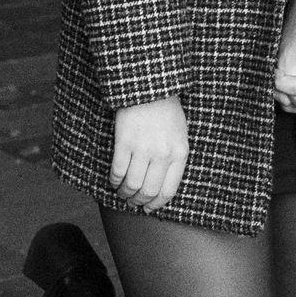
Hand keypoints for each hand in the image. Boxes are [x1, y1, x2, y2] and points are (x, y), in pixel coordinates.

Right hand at [109, 95, 187, 211]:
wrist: (151, 88)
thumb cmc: (167, 113)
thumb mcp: (181, 137)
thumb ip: (175, 160)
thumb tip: (161, 189)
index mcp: (180, 154)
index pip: (168, 191)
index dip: (156, 204)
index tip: (149, 208)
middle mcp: (162, 154)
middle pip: (148, 191)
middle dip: (139, 202)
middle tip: (133, 202)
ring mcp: (143, 148)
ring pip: (132, 184)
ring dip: (125, 193)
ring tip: (122, 193)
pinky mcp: (124, 142)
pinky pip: (117, 171)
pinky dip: (114, 181)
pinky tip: (115, 180)